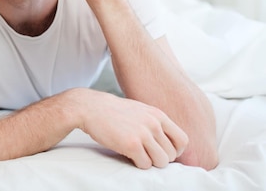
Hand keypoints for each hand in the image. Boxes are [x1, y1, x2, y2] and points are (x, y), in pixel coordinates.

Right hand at [72, 89, 187, 168]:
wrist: (90, 107)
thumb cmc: (113, 111)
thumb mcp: (139, 110)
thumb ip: (154, 122)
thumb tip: (167, 142)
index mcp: (158, 115)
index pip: (182, 140)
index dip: (175, 151)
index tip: (162, 152)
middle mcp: (154, 124)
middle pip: (172, 154)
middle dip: (160, 158)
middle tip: (146, 154)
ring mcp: (143, 134)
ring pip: (161, 161)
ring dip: (150, 163)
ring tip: (137, 155)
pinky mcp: (131, 144)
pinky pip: (145, 164)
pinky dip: (138, 164)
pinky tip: (128, 155)